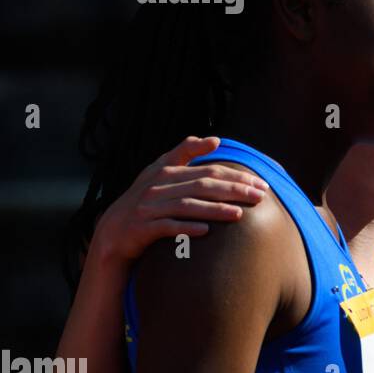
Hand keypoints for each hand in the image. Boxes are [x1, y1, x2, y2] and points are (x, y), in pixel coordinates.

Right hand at [88, 136, 267, 266]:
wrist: (113, 232)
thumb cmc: (145, 200)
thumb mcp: (160, 172)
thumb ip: (184, 153)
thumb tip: (216, 139)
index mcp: (165, 171)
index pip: (208, 170)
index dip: (235, 176)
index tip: (260, 183)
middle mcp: (157, 186)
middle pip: (201, 185)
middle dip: (233, 190)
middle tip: (260, 197)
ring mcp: (148, 207)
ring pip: (186, 206)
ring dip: (214, 210)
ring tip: (239, 214)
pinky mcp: (141, 227)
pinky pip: (166, 227)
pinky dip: (186, 228)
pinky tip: (206, 232)